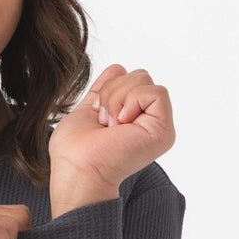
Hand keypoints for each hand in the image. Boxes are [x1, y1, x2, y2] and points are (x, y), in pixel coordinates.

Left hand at [49, 64, 175, 192]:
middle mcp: (149, 121)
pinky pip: (156, 92)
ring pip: (144, 78)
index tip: (97, 116)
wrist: (77, 170)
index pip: (128, 77)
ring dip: (117, 99)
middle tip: (104, 123)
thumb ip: (104, 90)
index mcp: (133, 118)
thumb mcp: (87, 110)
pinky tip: (121, 125)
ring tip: (111, 127)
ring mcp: (158, 126)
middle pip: (138, 74)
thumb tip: (118, 67)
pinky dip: (132, 102)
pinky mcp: (164, 130)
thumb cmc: (74, 151)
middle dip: (112, 92)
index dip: (108, 88)